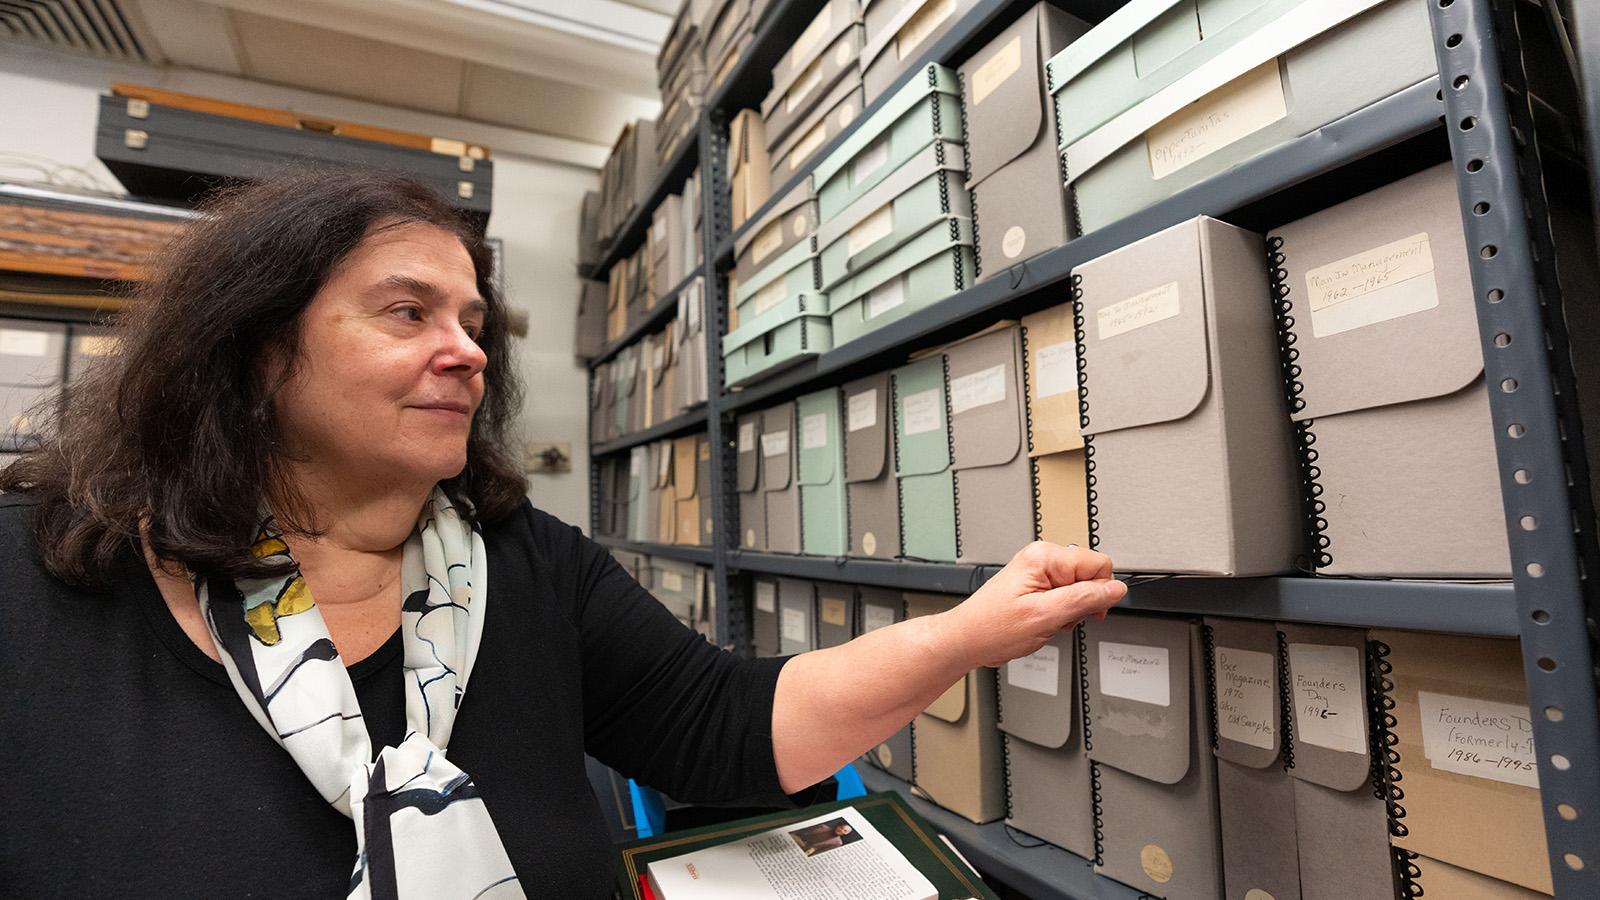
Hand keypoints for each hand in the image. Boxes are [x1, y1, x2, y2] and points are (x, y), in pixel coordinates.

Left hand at [937, 542, 1126, 668]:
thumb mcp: (1045, 616)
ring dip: (1071, 612)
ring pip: (1080, 590)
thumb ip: (1084, 599)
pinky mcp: (1037, 587)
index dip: (1100, 591)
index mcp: (1045, 557)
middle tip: (1060, 619)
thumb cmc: (993, 628)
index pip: (1098, 563)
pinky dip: (1061, 614)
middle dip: (1083, 603)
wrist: (969, 640)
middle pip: (1090, 576)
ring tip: (1047, 622)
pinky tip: (1044, 622)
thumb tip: (1115, 588)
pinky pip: (1066, 598)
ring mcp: (1039, 573)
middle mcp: (1042, 559)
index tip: (1090, 611)